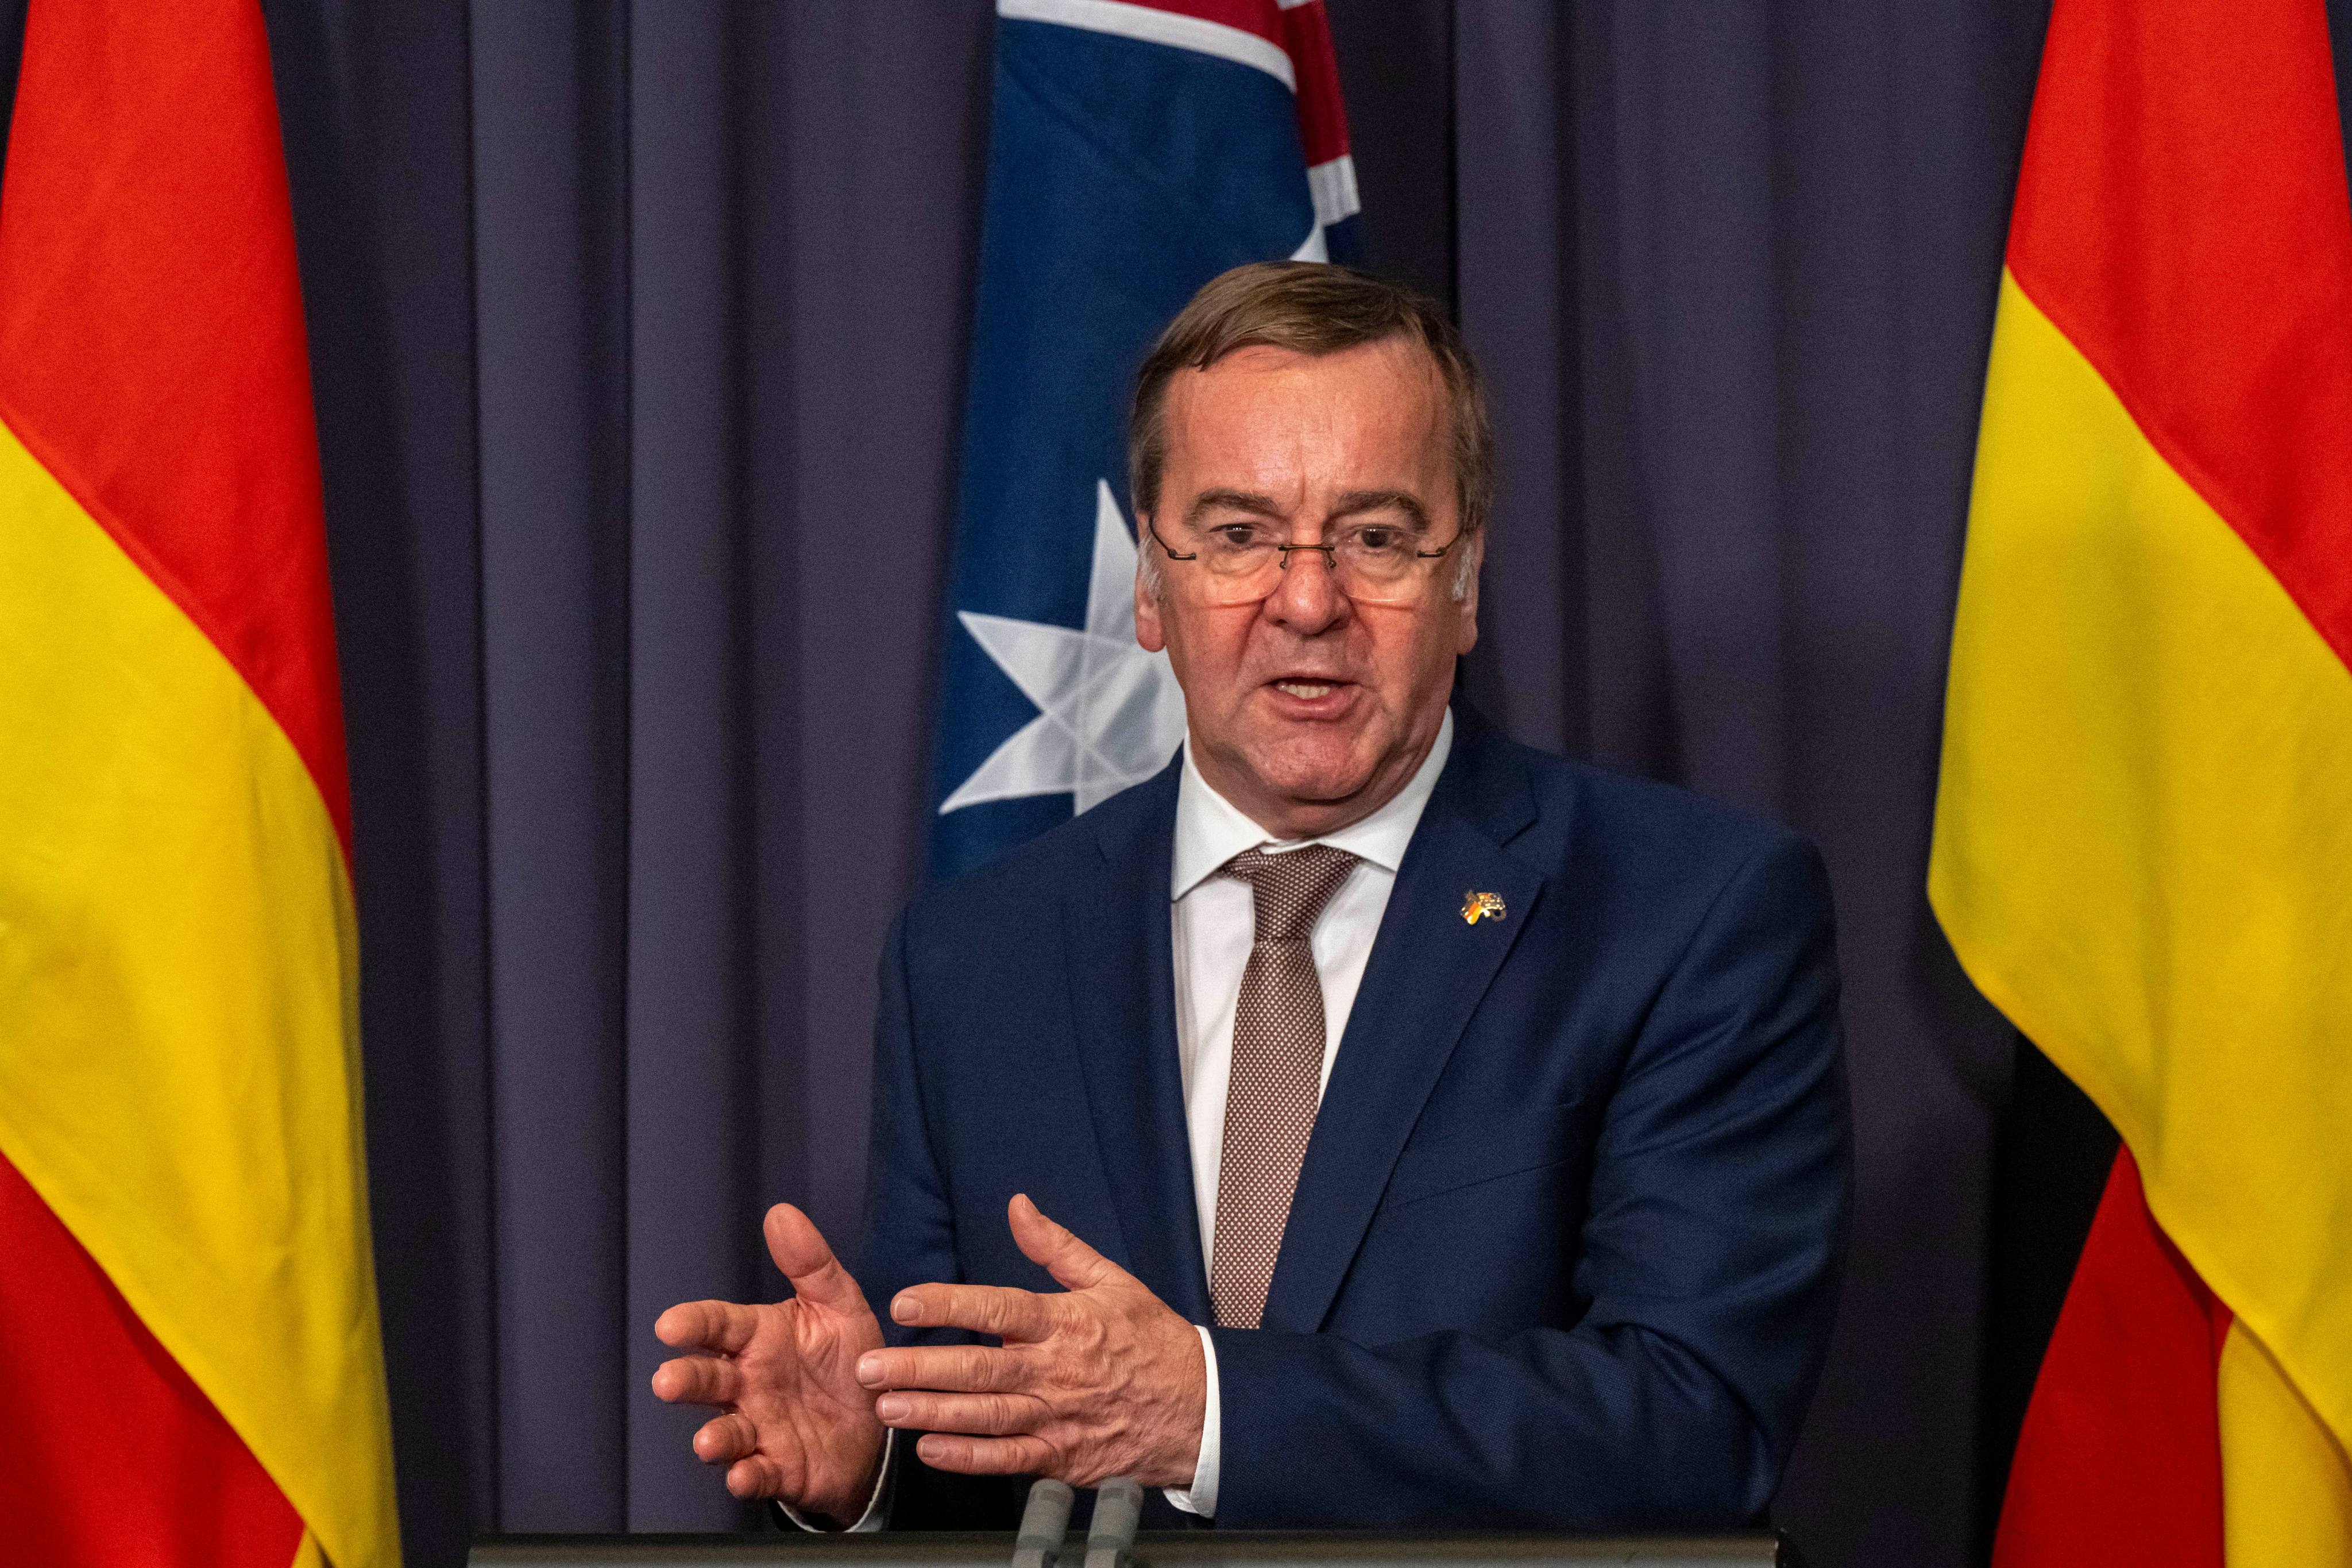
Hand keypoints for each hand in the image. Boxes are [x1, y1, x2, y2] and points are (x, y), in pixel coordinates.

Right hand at [649, 1204, 886, 1521]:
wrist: (877, 1424)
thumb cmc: (847, 1358)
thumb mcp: (839, 1306)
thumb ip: (811, 1264)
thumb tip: (781, 1212)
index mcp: (759, 1339)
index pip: (718, 1326)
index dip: (694, 1324)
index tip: (670, 1325)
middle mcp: (749, 1383)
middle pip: (708, 1379)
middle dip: (686, 1380)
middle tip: (668, 1381)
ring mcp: (759, 1428)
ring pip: (724, 1432)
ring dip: (713, 1438)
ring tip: (708, 1441)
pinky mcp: (777, 1467)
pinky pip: (756, 1474)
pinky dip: (747, 1476)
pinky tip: (744, 1474)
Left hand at [855, 1194, 1206, 1488]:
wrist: (1199, 1410)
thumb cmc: (1152, 1342)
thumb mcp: (1111, 1281)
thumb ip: (1057, 1246)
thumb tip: (1019, 1207)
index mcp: (1066, 1322)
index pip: (999, 1308)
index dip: (950, 1305)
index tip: (905, 1303)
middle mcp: (1056, 1371)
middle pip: (979, 1367)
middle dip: (919, 1368)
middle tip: (871, 1367)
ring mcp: (1058, 1417)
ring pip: (985, 1415)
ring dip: (931, 1412)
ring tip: (886, 1407)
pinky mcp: (1062, 1456)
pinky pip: (1007, 1458)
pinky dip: (968, 1457)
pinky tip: (931, 1450)